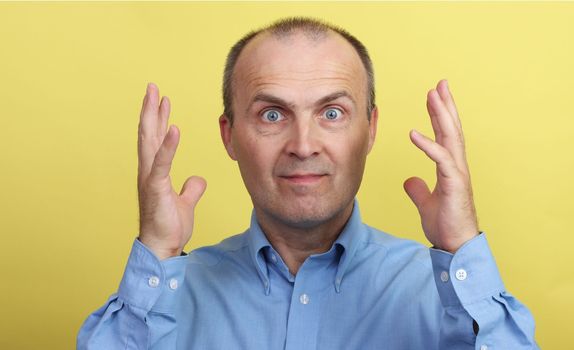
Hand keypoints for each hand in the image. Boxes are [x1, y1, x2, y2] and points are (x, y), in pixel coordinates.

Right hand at [137, 83, 206, 259]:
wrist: (162, 248)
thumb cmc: (169, 227)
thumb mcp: (185, 203)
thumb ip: (191, 189)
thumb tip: (197, 180)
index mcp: (155, 172)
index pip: (156, 139)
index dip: (160, 119)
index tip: (163, 101)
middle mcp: (148, 171)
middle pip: (148, 133)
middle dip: (151, 109)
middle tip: (153, 87)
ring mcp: (149, 178)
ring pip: (149, 141)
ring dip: (153, 117)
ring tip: (156, 96)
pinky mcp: (154, 187)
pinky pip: (162, 162)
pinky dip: (167, 145)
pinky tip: (173, 128)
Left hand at [403, 79, 478, 252]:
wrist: (455, 246)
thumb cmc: (446, 225)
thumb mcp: (426, 203)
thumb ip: (418, 190)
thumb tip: (409, 180)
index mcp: (450, 167)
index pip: (445, 135)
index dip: (439, 115)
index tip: (433, 97)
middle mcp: (456, 166)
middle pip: (451, 129)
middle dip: (445, 105)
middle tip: (439, 84)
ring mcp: (457, 173)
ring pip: (451, 137)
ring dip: (442, 114)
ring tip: (434, 94)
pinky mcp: (454, 184)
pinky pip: (441, 159)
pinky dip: (428, 145)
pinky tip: (414, 133)